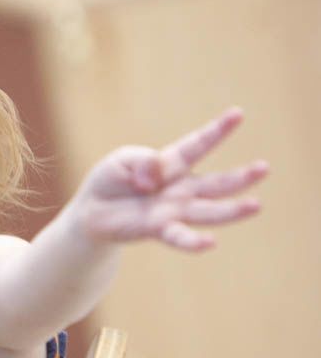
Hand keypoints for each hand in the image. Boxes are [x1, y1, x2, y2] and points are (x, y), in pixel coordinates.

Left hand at [73, 107, 267, 251]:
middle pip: (215, 183)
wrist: (93, 210)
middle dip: (241, 177)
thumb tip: (156, 179)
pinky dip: (193, 241)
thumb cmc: (112, 179)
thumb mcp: (123, 161)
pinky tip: (210, 243)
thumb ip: (143, 162)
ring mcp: (174, 210)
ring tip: (256, 205)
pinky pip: (179, 236)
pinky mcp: (159, 229)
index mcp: (172, 163)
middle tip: (264, 168)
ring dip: (231, 211)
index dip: (217, 131)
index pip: (198, 145)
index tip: (237, 114)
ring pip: (208, 211)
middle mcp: (181, 188)